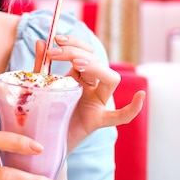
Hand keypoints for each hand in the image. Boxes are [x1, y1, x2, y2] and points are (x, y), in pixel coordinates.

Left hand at [34, 35, 144, 150]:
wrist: (43, 140)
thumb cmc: (43, 112)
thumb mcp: (40, 86)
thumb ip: (42, 66)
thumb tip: (40, 42)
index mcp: (79, 76)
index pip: (85, 52)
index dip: (73, 43)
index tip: (55, 40)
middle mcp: (92, 87)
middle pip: (96, 61)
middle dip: (76, 52)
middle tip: (54, 52)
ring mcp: (98, 103)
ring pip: (110, 80)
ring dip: (96, 67)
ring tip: (77, 63)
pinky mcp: (98, 121)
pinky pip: (120, 116)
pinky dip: (132, 108)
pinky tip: (140, 96)